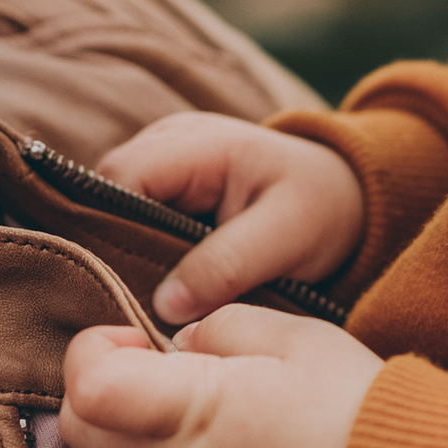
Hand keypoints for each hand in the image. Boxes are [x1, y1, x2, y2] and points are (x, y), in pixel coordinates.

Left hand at [58, 304, 384, 447]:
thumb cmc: (364, 417)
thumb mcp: (298, 338)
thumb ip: (222, 327)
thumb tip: (182, 343)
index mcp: (190, 416)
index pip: (85, 388)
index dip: (93, 348)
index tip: (136, 335)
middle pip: (76, 433)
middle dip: (95, 386)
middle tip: (150, 361)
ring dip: (113, 436)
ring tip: (173, 407)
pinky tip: (202, 445)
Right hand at [96, 115, 365, 323]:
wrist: (346, 197)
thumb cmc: (321, 209)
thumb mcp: (286, 238)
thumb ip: (227, 267)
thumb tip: (164, 305)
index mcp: (197, 142)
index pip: (120, 177)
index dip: (107, 230)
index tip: (120, 290)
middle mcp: (166, 142)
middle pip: (101, 192)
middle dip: (109, 246)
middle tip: (125, 306)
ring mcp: (161, 161)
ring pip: (108, 206)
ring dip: (120, 251)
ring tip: (137, 298)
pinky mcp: (163, 186)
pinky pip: (127, 215)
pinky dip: (134, 249)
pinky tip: (148, 285)